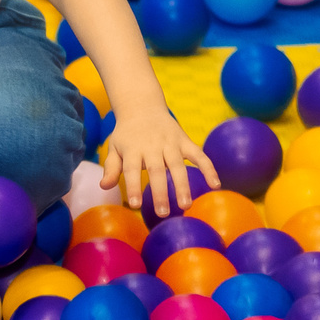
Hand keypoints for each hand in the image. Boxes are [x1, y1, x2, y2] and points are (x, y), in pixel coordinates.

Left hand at [100, 111, 219, 217]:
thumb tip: (104, 187)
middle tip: (163, 213)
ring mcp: (170, 142)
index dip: (133, 187)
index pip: (132, 170)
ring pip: (178, 165)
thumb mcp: (114, 147)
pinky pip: (199, 155)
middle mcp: (152, 145)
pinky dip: (209, 168)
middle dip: (160, 192)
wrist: (142, 106)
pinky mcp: (185, 140)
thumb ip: (111, 168)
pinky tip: (215, 185)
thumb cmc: (127, 134)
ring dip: (182, 185)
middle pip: (156, 170)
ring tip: (185, 205)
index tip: (135, 204)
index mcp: (133, 149)